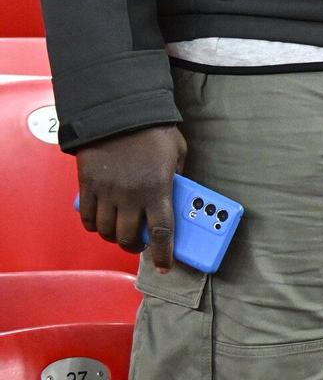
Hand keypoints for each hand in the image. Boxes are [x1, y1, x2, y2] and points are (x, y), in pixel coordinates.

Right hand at [75, 125, 185, 273]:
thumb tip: (176, 195)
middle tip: (142, 244)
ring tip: (123, 233)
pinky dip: (95, 227)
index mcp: (157, 188)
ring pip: (107, 232)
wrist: (118, 113)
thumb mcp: (177, 153)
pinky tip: (103, 223)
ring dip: (116, 237)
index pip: (162, 231)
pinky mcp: (88, 188)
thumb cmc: (153, 131)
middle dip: (136, 247)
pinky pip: (88, 219)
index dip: (163, 253)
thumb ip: (177, 177)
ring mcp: (107, 193)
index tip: (164, 266)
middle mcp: (130, 196)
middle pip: (130, 237)